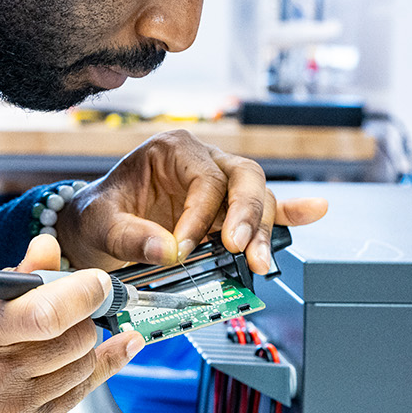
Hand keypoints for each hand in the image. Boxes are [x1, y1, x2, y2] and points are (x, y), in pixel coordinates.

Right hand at [0, 236, 143, 412]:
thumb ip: (8, 276)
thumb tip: (49, 250)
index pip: (45, 314)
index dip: (83, 293)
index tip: (97, 280)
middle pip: (74, 341)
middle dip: (88, 313)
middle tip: (86, 299)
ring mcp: (10, 410)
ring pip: (82, 368)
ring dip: (90, 341)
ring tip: (83, 324)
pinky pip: (76, 398)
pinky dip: (93, 371)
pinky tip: (107, 352)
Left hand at [54, 129, 328, 274]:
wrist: (96, 229)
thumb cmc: (99, 216)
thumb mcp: (100, 223)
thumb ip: (130, 235)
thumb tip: (167, 249)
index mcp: (172, 150)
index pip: (203, 179)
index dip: (200, 215)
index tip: (185, 247)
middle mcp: (203, 161)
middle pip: (243, 178)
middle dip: (247, 215)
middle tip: (240, 248)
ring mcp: (221, 184)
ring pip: (258, 197)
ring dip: (264, 229)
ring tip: (261, 262)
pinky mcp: (229, 211)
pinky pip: (267, 207)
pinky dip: (292, 212)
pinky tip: (315, 211)